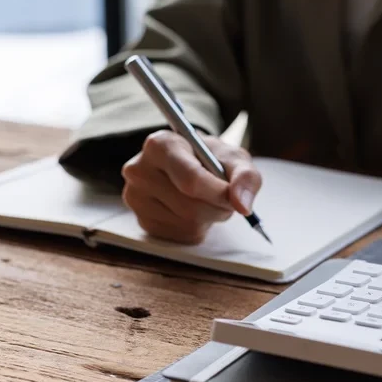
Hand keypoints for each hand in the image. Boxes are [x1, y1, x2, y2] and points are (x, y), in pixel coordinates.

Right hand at [121, 130, 260, 243]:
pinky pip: (181, 236)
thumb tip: (242, 205)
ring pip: (187, 223)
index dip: (218, 193)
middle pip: (190, 206)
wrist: (189, 164)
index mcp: (160, 145)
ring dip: (209, 218)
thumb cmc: (210, 159)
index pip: (191, 179)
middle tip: (225, 199)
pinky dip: (197, 228)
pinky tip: (194, 212)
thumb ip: (245, 176)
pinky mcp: (142, 221)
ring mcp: (137, 198)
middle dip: (217, 207)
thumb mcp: (233, 158)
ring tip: (207, 201)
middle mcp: (140, 170)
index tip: (234, 198)